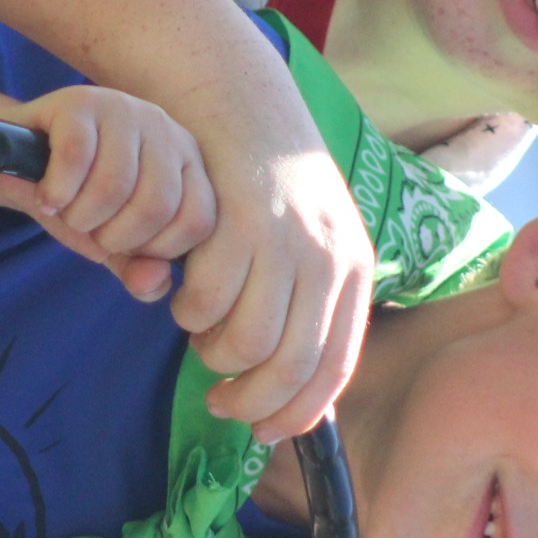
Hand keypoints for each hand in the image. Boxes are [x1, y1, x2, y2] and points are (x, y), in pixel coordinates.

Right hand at [0, 86, 215, 302]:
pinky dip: (57, 191)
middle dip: (113, 236)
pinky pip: (76, 156)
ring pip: (114, 183)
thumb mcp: (112, 244)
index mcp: (187, 164)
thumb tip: (153, 284)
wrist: (19, 161)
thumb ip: (140, 271)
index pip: (197, 220)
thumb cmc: (77, 201)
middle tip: (89, 227)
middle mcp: (165, 130)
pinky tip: (48, 196)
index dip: (156, 249)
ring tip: (66, 209)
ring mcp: (125, 109)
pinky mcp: (80, 101)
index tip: (123, 245)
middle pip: (156, 205)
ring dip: (80, 216)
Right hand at [168, 101, 372, 442]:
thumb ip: (311, 305)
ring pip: (246, 342)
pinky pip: (207, 300)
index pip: (335, 369)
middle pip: (289, 367)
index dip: (296, 414)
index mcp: (353, 269)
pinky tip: (184, 294)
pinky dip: (190, 312)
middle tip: (218, 400)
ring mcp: (286, 241)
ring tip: (201, 332)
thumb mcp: (311, 242)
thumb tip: (303, 391)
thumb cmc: (269, 186)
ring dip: (213, 352)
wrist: (243, 104)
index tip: (262, 433)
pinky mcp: (240, 224)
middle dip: (248, 400)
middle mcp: (328, 259)